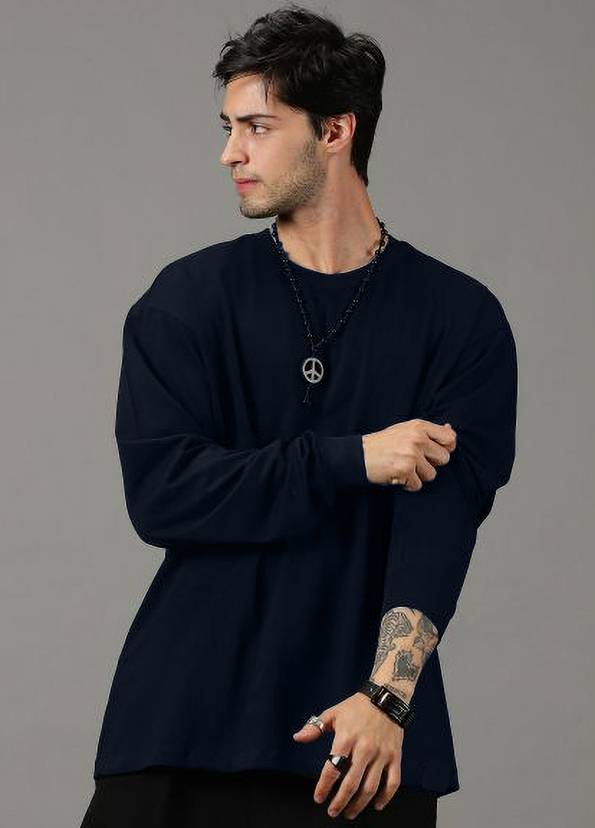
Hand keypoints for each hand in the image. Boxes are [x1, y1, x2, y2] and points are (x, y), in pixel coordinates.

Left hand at [292, 692, 403, 819]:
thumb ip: (314, 727)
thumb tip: (297, 737)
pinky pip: (393, 782)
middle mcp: (364, 748)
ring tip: (350, 812)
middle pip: (351, 783)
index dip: (324, 786)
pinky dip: (386, 797)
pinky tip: (377, 805)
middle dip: (340, 801)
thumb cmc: (356, 707)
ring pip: (370, 787)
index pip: (332, 768)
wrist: (386, 697)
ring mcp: (381, 754)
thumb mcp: (333, 713)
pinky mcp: (395, 756)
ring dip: (359, 804)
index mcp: (347, 737)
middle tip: (332, 812)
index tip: (318, 798)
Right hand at [362, 419, 456, 489]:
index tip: (435, 452)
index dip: (447, 448)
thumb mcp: (405, 430)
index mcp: (419, 426)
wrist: (360, 455)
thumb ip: (428, 432)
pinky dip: (408, 484)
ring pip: (432, 474)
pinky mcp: (405, 470)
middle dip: (432, 463)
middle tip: (415, 461)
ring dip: (419, 475)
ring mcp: (412, 455)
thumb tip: (450, 430)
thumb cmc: (384, 443)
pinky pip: (418, 484)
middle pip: (444, 458)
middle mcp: (417, 439)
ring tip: (404, 467)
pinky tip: (397, 475)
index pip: (449, 438)